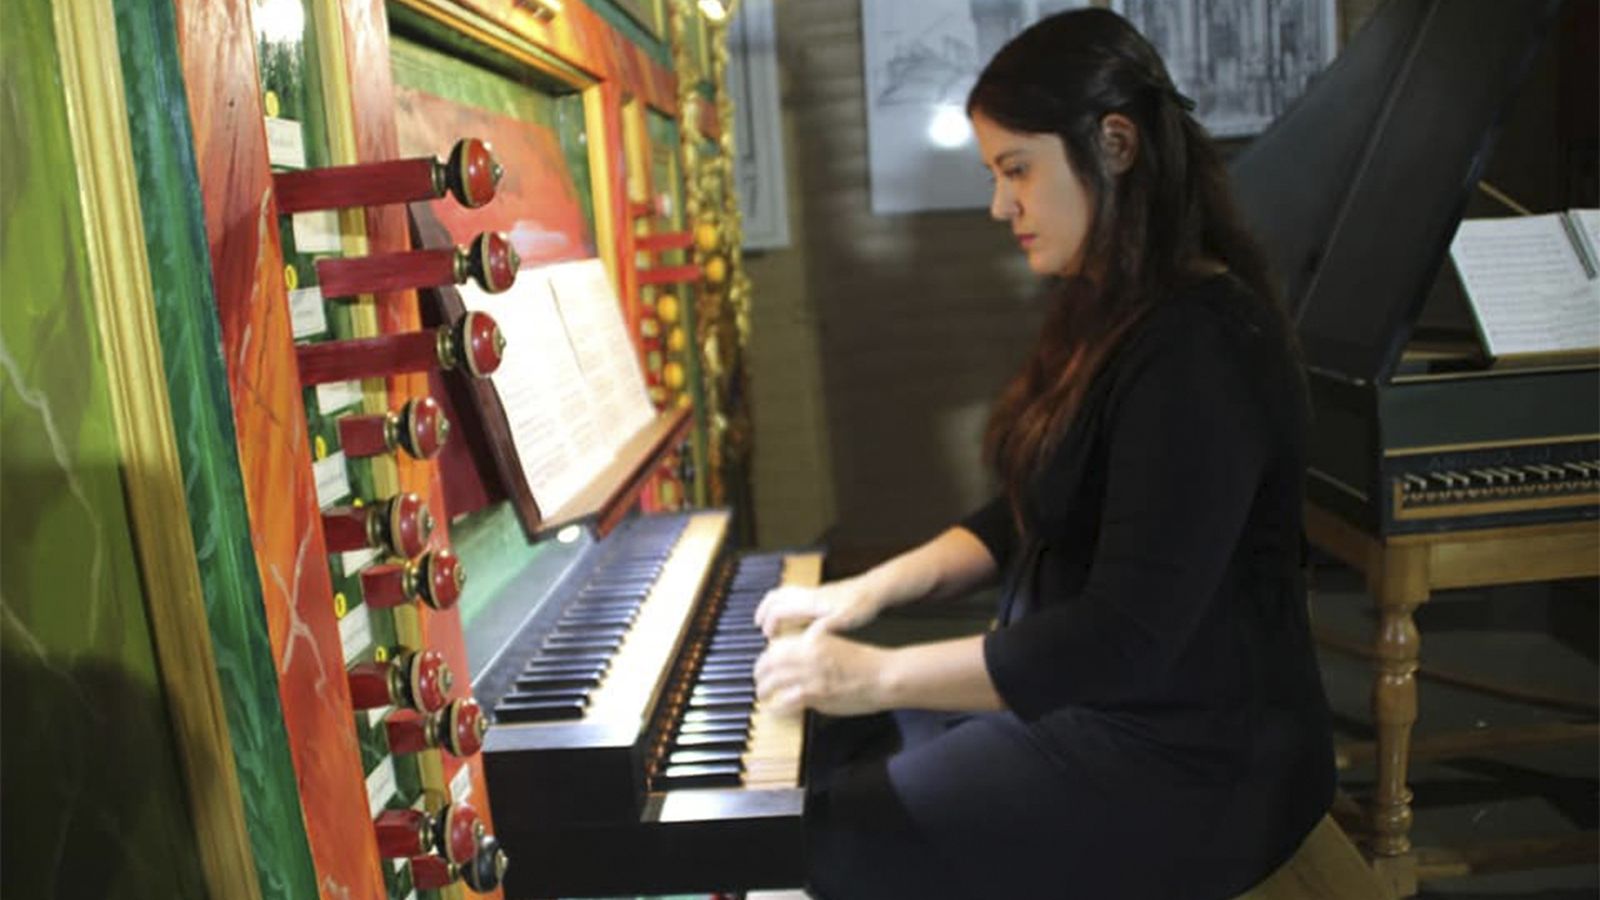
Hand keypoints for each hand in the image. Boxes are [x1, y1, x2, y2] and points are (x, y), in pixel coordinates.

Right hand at [753, 579, 880, 637]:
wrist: (875, 589)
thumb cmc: (862, 605)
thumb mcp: (845, 620)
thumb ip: (824, 629)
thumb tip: (806, 639)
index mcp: (812, 603)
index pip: (780, 610)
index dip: (770, 624)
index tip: (767, 637)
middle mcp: (809, 595)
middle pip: (777, 596)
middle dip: (764, 609)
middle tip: (758, 624)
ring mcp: (815, 592)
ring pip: (785, 593)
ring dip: (774, 604)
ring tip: (770, 618)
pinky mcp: (821, 593)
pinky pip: (795, 594)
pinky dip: (786, 603)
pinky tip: (794, 615)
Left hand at [754, 621, 889, 716]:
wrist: (883, 675)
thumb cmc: (866, 662)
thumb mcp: (836, 644)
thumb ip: (815, 649)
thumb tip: (798, 661)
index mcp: (812, 639)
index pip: (778, 646)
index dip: (767, 658)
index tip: (766, 665)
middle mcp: (807, 653)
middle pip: (769, 662)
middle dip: (760, 673)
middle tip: (758, 681)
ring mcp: (810, 674)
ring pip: (772, 681)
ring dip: (764, 691)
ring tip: (762, 696)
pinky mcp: (814, 693)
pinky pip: (785, 701)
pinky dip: (777, 707)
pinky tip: (775, 710)